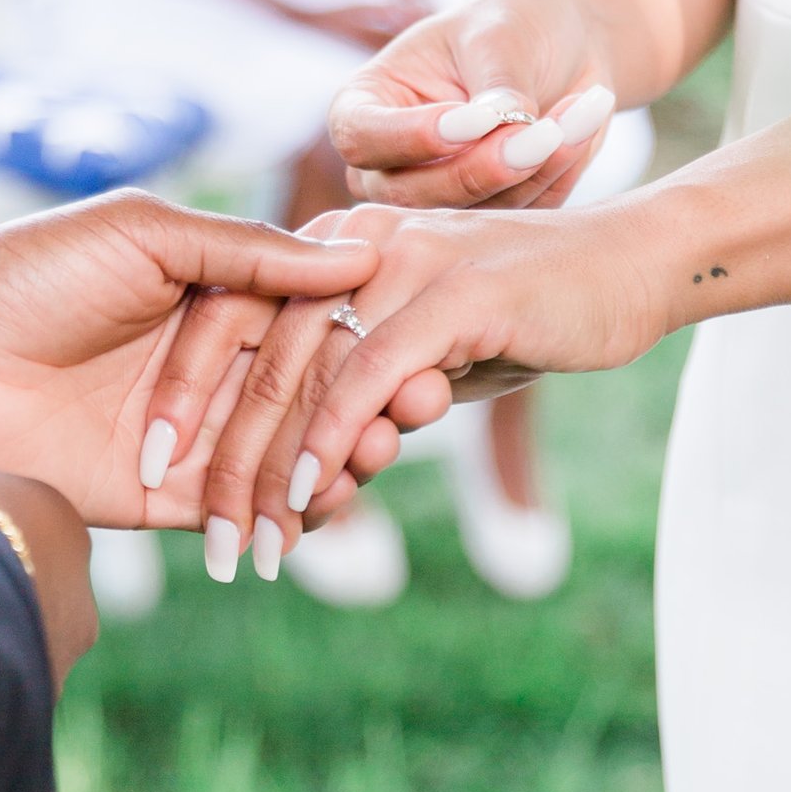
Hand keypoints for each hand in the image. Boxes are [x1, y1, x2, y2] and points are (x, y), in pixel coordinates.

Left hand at [0, 192, 383, 531]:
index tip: (420, 356)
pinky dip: (282, 518)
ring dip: (336, 465)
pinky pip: (236, 511)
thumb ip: (249, 252)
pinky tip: (320, 515)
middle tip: (412, 418)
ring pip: (285, 457)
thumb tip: (359, 252)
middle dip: (366, 409)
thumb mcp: (145, 236)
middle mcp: (210, 365)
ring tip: (372, 465)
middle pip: (312, 395)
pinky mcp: (158, 496)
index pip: (312, 325)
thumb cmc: (30, 274)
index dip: (367, 344)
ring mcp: (188, 433)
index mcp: (216, 294)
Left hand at [151, 197, 667, 579]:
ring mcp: (397, 261)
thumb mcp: (433, 347)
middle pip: (253, 357)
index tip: (155, 478)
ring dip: (273, 471)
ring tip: (258, 546)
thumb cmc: (535, 307)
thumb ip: (372, 385)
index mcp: (329, 249)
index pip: (228, 323)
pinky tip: (312, 496)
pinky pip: (368, 371)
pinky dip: (332, 436)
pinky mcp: (449, 291)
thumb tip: (321, 465)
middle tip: (217, 546)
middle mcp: (349, 245)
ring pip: (302, 373)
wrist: (635, 263)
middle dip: (223, 460)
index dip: (186, 402)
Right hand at [327, 0, 621, 209]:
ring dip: (533, 167)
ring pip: (469, 215)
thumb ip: (493, 87)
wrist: (569, 43)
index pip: (359, 138)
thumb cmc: (516, 23)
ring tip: (579, 109)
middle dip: (480, 169)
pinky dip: (557, 173)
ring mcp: (438, 198)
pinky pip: (518, 218)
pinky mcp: (491, 216)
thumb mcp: (500, 35)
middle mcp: (390, 163)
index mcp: (366, 105)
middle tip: (541, 132)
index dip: (412, 138)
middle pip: (410, 195)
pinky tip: (581, 124)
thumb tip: (498, 127)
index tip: (473, 119)